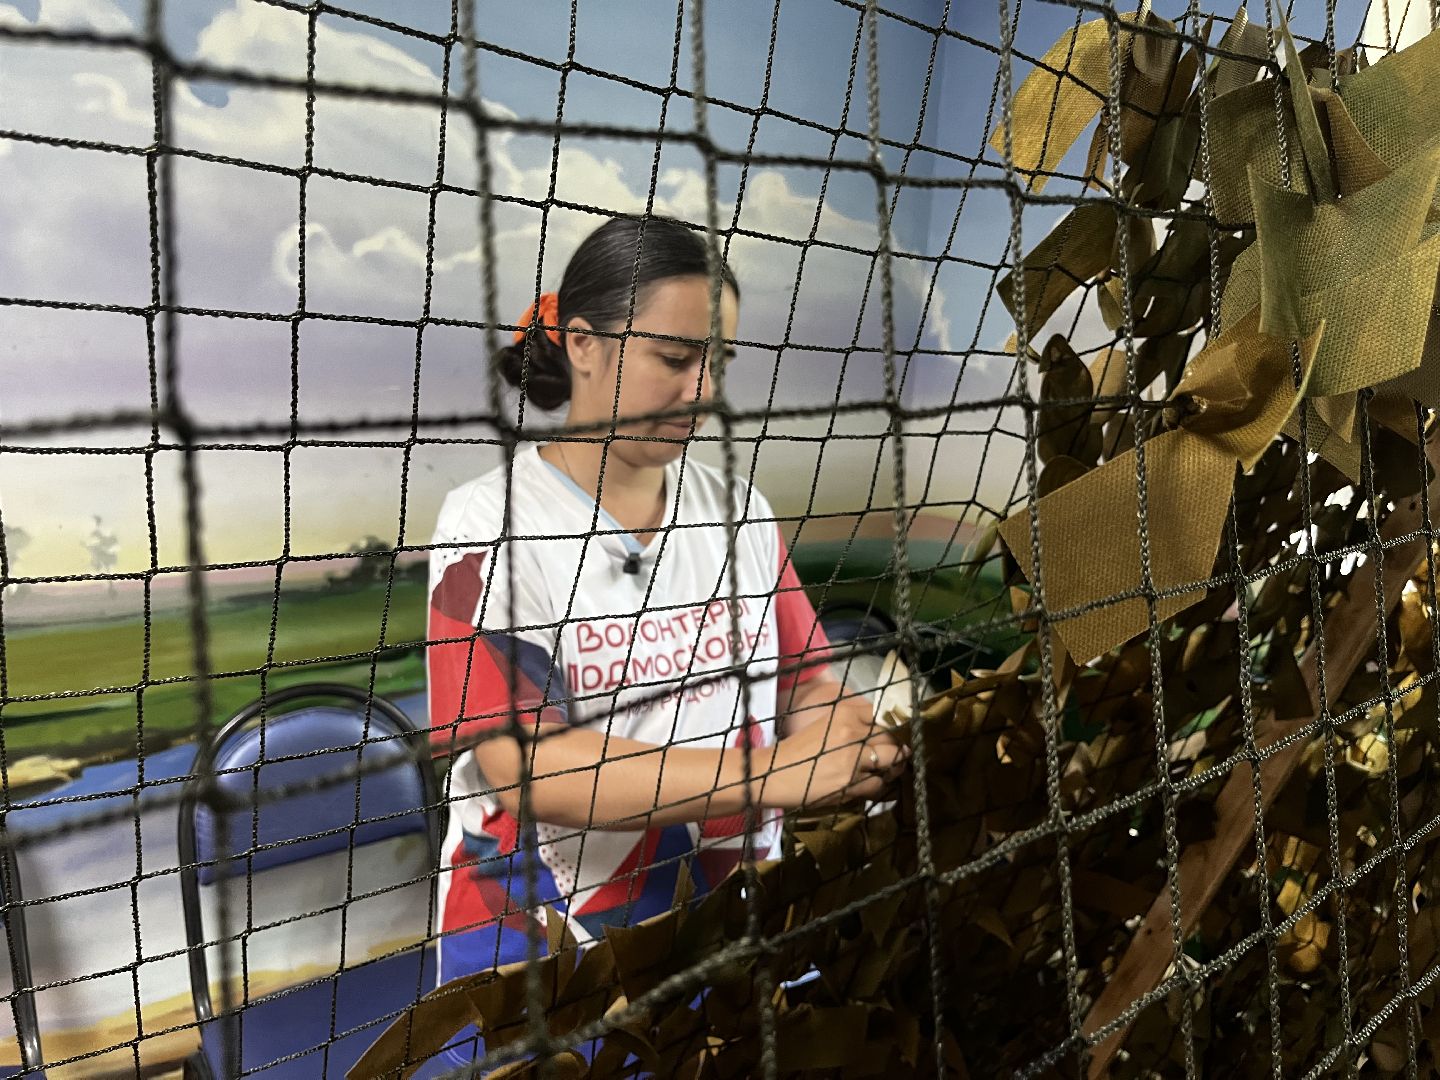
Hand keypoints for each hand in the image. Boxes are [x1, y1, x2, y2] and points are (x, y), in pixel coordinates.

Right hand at [759, 695, 908, 809]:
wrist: (772, 774)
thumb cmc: (795, 751)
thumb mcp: (823, 726)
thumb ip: (849, 726)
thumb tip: (877, 734)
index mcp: (843, 713)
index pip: (880, 717)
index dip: (886, 728)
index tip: (886, 737)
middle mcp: (852, 732)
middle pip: (891, 739)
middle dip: (895, 748)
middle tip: (892, 755)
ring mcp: (853, 759)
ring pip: (890, 762)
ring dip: (890, 768)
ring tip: (884, 771)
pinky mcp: (851, 783)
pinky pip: (877, 784)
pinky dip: (875, 786)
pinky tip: (866, 784)